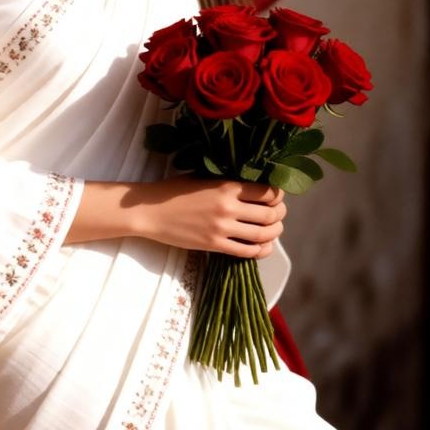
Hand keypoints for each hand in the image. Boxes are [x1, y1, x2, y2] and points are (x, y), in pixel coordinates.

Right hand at [125, 177, 285, 257]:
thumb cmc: (174, 191)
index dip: (278, 196)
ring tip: (272, 231)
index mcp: (226, 186)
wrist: (150, 211)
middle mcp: (228, 207)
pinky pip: (247, 252)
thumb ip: (226, 182)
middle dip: (280, 216)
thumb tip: (251, 184)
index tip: (277, 197)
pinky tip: (261, 247)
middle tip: (278, 215)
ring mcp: (222, 228)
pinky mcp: (214, 245)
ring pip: (262, 235)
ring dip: (274, 234)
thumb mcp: (202, 177)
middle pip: (270, 215)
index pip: (267, 192)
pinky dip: (260, 251)